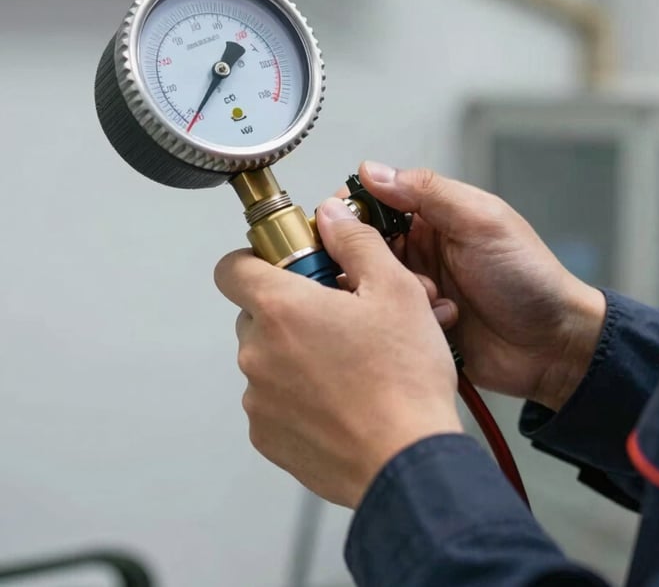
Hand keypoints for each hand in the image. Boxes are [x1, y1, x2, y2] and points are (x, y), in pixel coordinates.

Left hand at [214, 198, 462, 508]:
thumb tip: (330, 216)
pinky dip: (299, 393)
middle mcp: (257, 352)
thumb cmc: (404, 378)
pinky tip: (342, 397)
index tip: (287, 264)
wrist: (407, 461)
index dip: (257, 258)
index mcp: (280, 308)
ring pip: (268, 356)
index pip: (232, 267)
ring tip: (349, 363)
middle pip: (256, 312)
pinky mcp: (268, 437)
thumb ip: (354, 241)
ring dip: (297, 352)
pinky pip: (274, 399)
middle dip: (292, 308)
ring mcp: (258, 399)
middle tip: (340, 316)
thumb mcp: (395, 289)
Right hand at [356, 162, 606, 411]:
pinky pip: (386, 321)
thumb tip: (373, 171)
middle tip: (389, 268)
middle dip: (370, 258)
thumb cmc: (529, 277)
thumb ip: (427, 192)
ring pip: (371, 285)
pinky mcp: (415, 327)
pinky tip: (439, 322)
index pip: (374, 202)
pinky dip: (403, 322)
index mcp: (432, 217)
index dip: (350, 210)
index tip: (335, 221)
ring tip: (430, 296)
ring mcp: (415, 290)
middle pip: (362, 246)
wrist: (553, 345)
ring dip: (392, 291)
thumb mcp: (481, 222)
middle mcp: (418, 251)